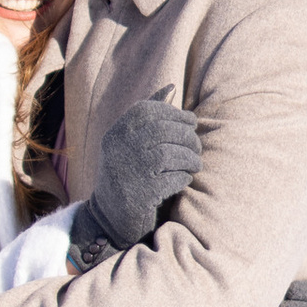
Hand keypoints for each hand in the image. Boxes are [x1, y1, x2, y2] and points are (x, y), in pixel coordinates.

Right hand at [69, 96, 202, 269]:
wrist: (110, 219)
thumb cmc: (127, 175)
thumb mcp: (128, 143)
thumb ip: (146, 116)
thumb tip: (170, 87)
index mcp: (116, 133)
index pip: (147, 110)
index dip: (173, 113)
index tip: (189, 122)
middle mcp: (119, 149)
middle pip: (163, 130)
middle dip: (188, 137)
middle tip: (197, 147)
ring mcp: (130, 171)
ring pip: (172, 155)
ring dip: (190, 159)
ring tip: (195, 164)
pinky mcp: (142, 194)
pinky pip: (174, 179)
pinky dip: (183, 178)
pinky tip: (184, 180)